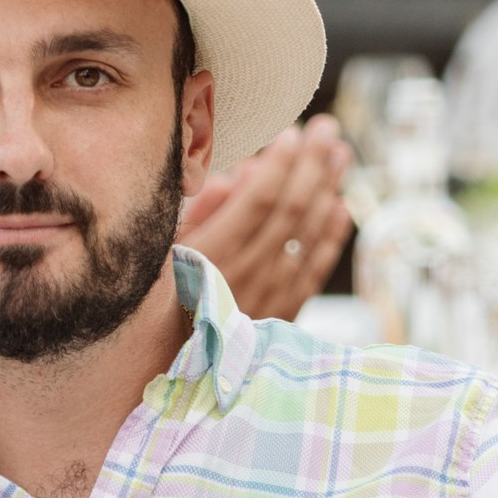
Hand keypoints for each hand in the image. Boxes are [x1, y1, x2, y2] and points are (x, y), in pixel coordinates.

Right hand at [175, 115, 353, 322]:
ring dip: (329, 191)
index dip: (280, 165)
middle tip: (327, 129)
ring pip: (308, 237)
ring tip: (341, 155)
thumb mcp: (161, 253)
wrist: (167, 369)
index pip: (258, 202)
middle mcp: (246, 276)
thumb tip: (235, 177)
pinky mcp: (282, 315)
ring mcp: (269, 297)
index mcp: (212, 256)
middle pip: (291, 212)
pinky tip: (341, 208)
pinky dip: (331, 238)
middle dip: (313, 164)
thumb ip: (199, 214)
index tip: (292, 132)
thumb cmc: (157, 300)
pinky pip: (314, 271)